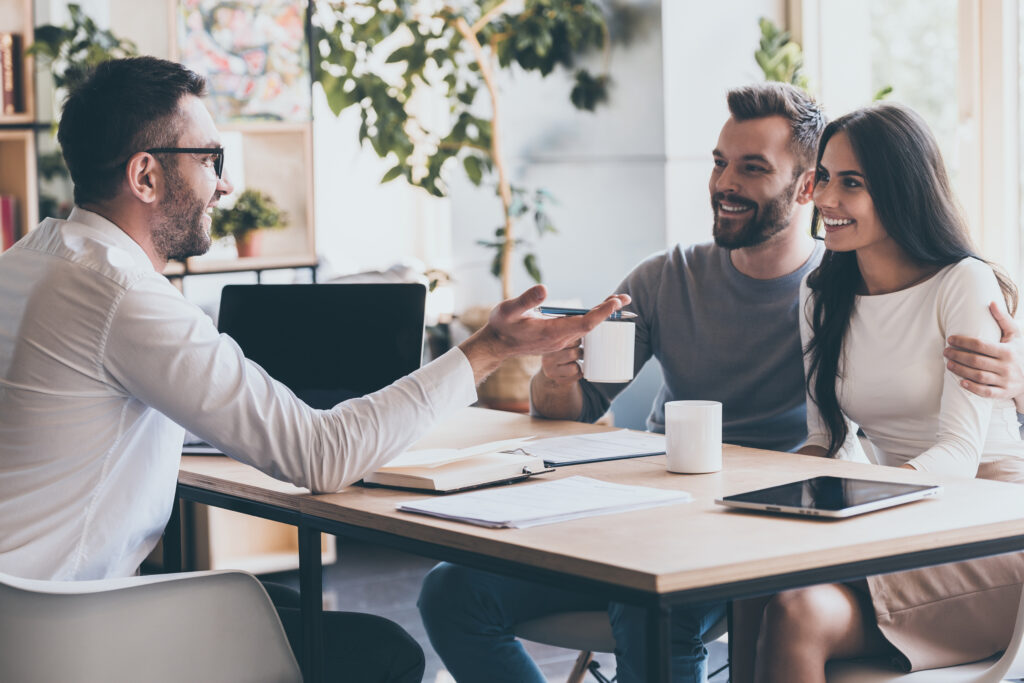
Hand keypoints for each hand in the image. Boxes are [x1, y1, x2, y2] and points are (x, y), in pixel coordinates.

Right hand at [459, 285, 629, 382]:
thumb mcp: (508, 310)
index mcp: (552, 332)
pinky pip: (580, 336)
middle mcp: (560, 340)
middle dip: (608, 312)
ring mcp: (560, 344)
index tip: (616, 302)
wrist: (498, 344)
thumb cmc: (502, 325)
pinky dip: (591, 325)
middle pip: (591, 326)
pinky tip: (600, 314)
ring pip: (586, 331)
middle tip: (626, 298)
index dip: (602, 313)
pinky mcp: (559, 343)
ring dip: (601, 317)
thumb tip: (544, 289)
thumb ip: (526, 300)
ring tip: (616, 302)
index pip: (584, 324)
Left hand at [944, 301, 1023, 406]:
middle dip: (958, 356)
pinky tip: (960, 382)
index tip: (950, 339)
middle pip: (976, 361)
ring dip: (960, 370)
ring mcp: (1005, 381)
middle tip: (945, 351)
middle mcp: (1007, 366)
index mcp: (1008, 351)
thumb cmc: (1018, 352)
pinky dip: (973, 388)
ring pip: (979, 376)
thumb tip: (991, 302)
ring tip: (948, 364)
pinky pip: (986, 392)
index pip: (981, 345)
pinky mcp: (1003, 393)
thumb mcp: (1015, 335)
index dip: (963, 342)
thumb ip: (1003, 319)